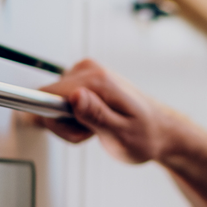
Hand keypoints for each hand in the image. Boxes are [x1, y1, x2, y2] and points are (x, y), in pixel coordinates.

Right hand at [37, 59, 185, 164]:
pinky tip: (94, 123)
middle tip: (90, 134)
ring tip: (96, 130)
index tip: (72, 131)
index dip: (53, 121)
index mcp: (97, 80)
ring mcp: (87, 74)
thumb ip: (96, 115)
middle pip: (48, 99)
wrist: (160, 131)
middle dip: (63, 125)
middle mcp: (90, 70)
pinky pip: (62, 101)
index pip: (46, 94)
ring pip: (53, 102)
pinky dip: (74, 118)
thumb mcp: (121, 134)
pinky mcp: (85, 81)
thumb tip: (74, 97)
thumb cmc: (146, 136)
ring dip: (69, 123)